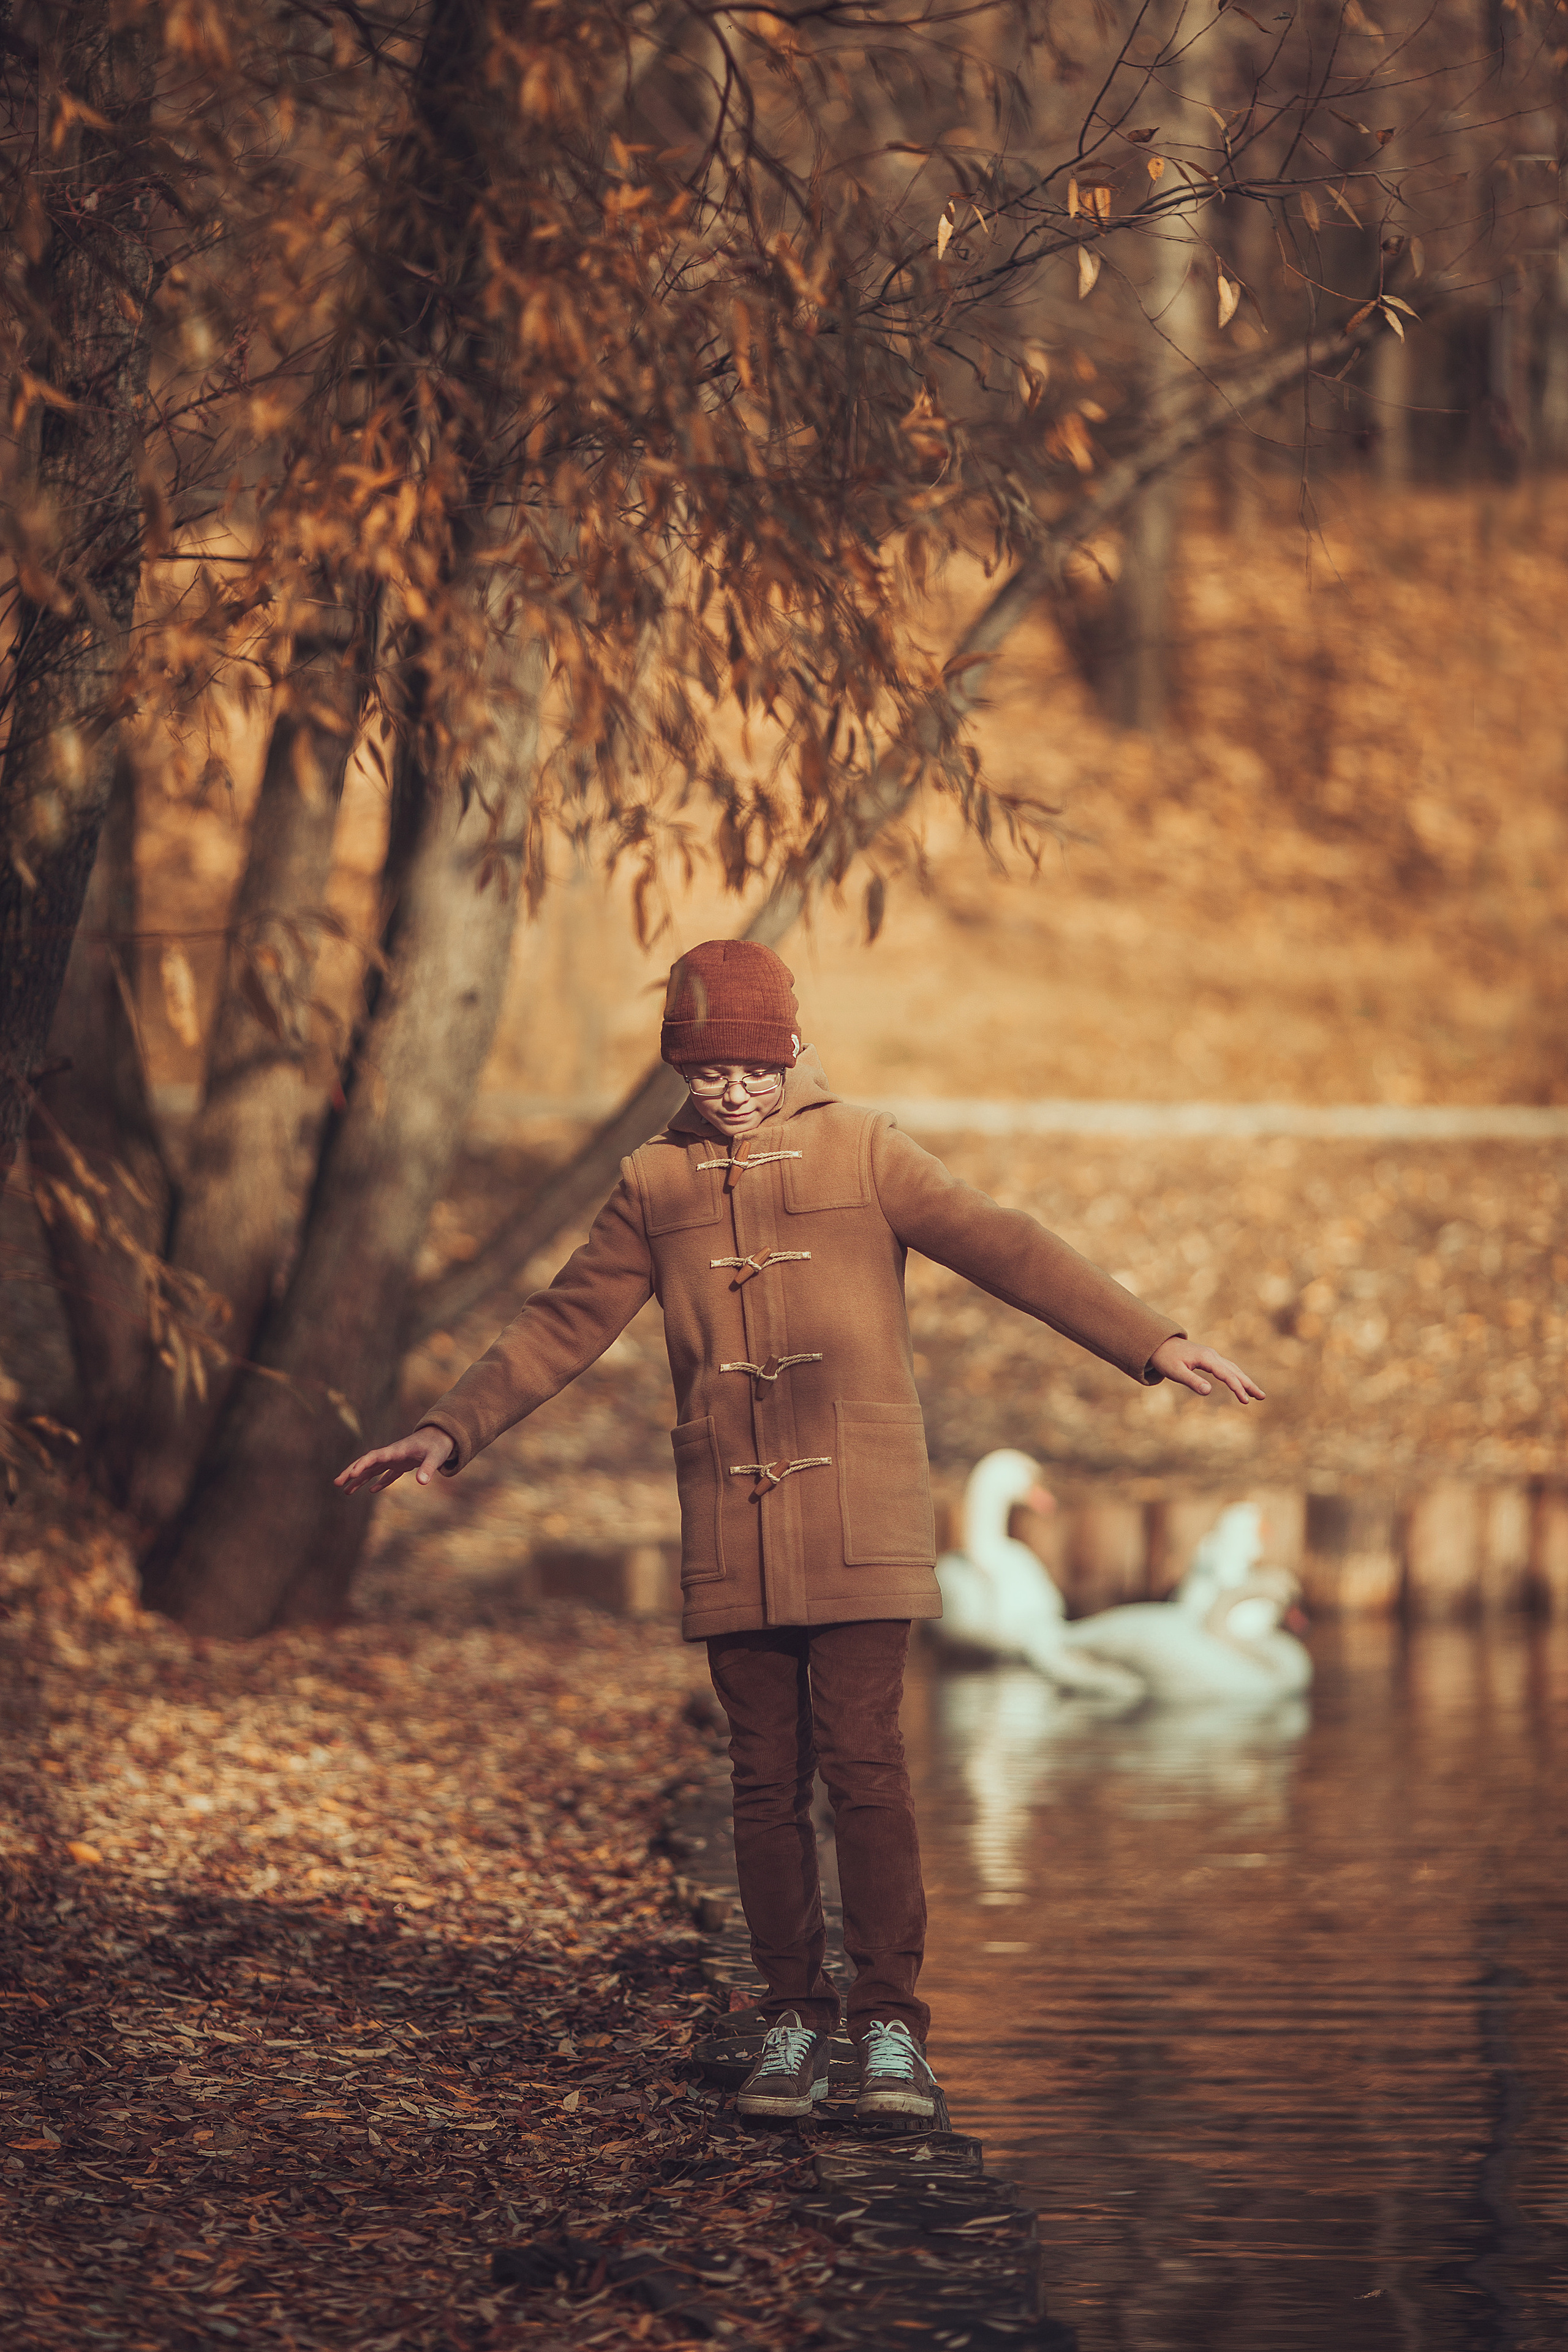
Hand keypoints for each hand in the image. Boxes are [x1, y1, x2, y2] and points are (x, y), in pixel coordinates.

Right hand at [334, 1425, 454, 1495]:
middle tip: (337, 1483)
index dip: (362, 1465)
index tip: (352, 1474)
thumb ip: (428, 1468)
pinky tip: (372, 1491)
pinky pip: (387, 1475)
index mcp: (396, 1451)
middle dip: (351, 1472)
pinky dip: (379, 1482)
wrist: (445, 1436)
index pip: (374, 1457)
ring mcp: (396, 1460)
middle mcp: (392, 1455)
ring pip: (373, 1470)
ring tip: (346, 1491)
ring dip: (360, 1480)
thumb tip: (422, 1482)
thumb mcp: (435, 1456)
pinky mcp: (403, 1465)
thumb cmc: (439, 1445)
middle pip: (367, 1463)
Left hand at [1148, 1337, 1264, 1404]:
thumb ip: (1192, 1381)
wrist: (1158, 1344)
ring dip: (1245, 1381)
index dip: (1237, 1388)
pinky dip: (1236, 1376)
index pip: (1227, 1375)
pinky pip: (1227, 1368)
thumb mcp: (1176, 1373)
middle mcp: (1212, 1355)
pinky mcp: (1209, 1359)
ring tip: (1256, 1394)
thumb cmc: (1166, 1359)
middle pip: (1235, 1371)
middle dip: (1249, 1384)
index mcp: (1206, 1358)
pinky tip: (1239, 1383)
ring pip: (1233, 1369)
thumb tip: (1209, 1391)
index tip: (1245, 1401)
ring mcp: (1212, 1356)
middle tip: (1262, 1397)